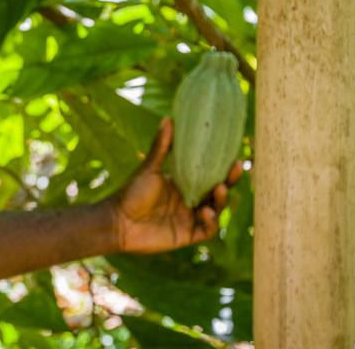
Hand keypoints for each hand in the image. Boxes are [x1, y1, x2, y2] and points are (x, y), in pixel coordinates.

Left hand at [111, 117, 242, 253]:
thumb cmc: (131, 193)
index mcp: (182, 184)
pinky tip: (206, 212)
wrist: (118, 222)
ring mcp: (189, 218)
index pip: (209, 175)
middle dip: (229, 181)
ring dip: (221, 200)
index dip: (223, 168)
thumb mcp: (149, 169)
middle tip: (236, 168)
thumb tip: (168, 118)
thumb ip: (161, 146)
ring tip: (219, 189)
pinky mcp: (187, 235)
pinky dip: (211, 222)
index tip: (233, 155)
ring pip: (216, 210)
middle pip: (217, 192)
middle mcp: (189, 201)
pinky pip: (207, 230)